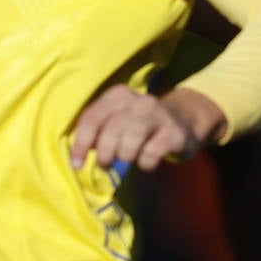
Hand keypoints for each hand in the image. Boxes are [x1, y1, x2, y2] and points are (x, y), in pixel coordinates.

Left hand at [70, 85, 225, 172]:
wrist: (183, 119)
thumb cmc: (139, 125)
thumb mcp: (116, 120)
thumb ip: (96, 130)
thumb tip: (77, 154)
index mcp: (117, 95)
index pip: (91, 119)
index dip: (81, 145)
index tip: (76, 165)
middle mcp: (137, 100)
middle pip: (109, 134)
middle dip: (105, 155)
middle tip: (108, 162)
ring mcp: (158, 114)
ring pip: (129, 145)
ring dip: (126, 157)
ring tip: (130, 157)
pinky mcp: (173, 132)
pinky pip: (150, 155)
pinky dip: (145, 163)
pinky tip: (149, 159)